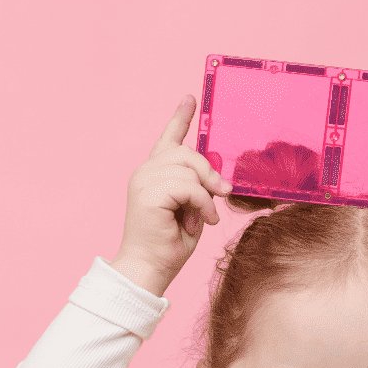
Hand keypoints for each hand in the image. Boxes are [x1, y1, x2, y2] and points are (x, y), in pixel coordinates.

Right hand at [109, 95, 232, 296]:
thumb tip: (219, 178)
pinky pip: (188, 186)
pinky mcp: (147, 192)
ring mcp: (144, 180)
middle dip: (210, 173)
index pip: (169, 138)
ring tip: (205, 217)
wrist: (149, 268)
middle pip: (187, 152)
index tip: (190, 99)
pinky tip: (202, 221)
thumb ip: (200, 188)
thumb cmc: (170, 244)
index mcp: (155, 174)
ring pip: (189, 169)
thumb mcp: (193, 210)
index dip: (180, 117)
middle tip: (223, 193)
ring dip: (205, 196)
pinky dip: (201, 204)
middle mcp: (146, 171)